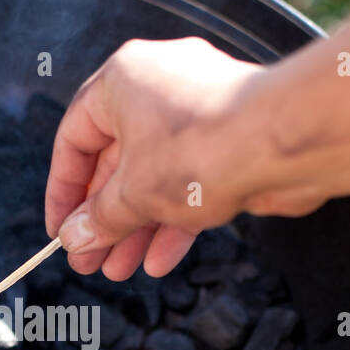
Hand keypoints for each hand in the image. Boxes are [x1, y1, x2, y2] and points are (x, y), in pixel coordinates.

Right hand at [45, 36, 272, 278]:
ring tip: (121, 268)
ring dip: (137, 226)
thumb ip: (100, 218)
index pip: (75, 138)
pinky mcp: (232, 141)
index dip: (64, 190)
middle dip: (104, 217)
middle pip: (117, 161)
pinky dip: (175, 219)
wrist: (288, 143)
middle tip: (90, 258)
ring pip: (156, 176)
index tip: (62, 229)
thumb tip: (76, 236)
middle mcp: (160, 88)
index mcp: (123, 80)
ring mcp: (200, 113)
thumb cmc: (206, 147)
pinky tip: (162, 258)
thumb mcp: (134, 194)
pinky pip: (192, 182)